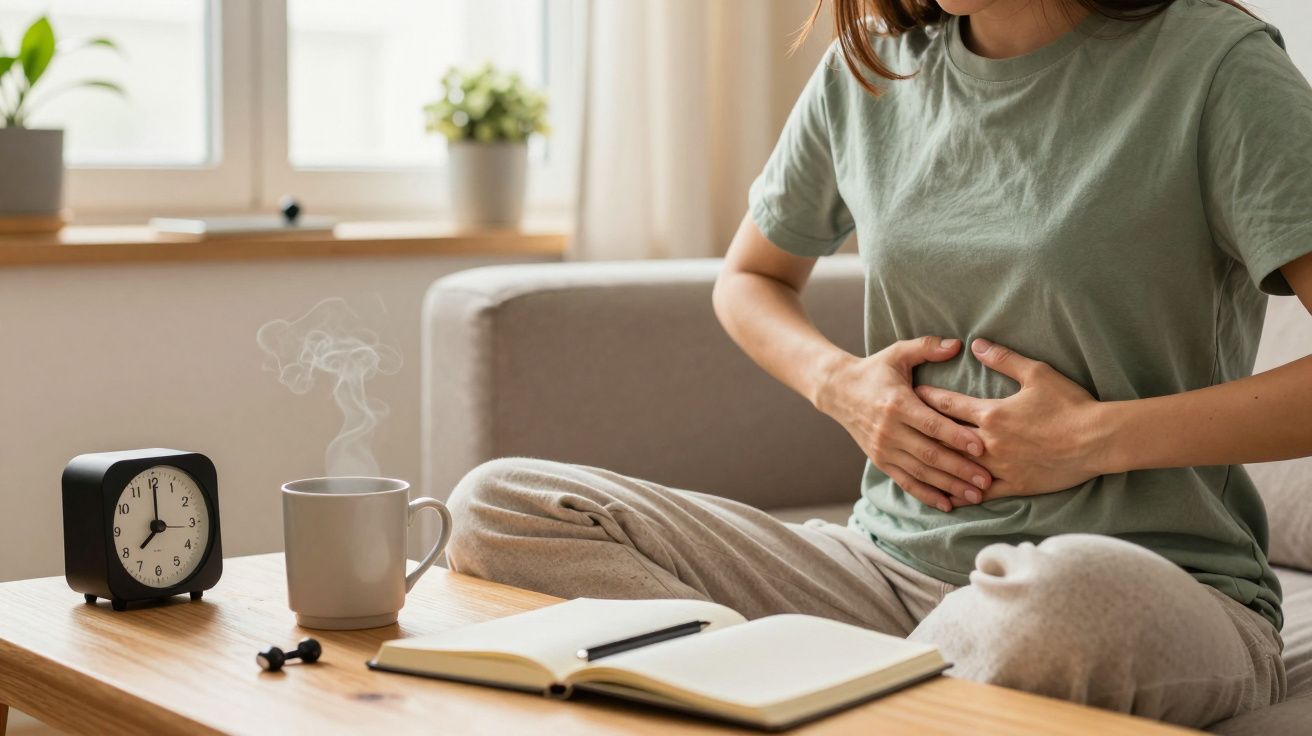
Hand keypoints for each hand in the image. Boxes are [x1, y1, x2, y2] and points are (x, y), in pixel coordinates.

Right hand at [816, 336, 992, 511]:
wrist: (838, 390)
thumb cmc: (875, 370)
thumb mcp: (898, 353)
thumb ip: (927, 347)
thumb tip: (957, 344)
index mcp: (898, 404)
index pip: (932, 424)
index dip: (956, 436)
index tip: (981, 447)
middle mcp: (889, 430)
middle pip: (930, 454)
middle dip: (960, 469)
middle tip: (987, 479)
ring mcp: (883, 448)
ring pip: (921, 472)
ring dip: (949, 486)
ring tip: (976, 496)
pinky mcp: (880, 460)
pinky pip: (906, 482)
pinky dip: (926, 495)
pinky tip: (948, 504)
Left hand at [914, 338, 1106, 498]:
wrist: (1098, 440)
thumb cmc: (1069, 404)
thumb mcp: (1037, 373)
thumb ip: (1004, 359)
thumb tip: (977, 344)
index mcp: (991, 414)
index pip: (948, 405)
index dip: (926, 398)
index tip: (909, 394)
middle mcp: (989, 442)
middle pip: (946, 436)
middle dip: (922, 430)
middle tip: (901, 426)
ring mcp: (1000, 467)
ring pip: (958, 467)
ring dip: (936, 464)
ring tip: (916, 461)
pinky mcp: (1014, 485)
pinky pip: (981, 493)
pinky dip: (962, 494)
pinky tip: (947, 496)